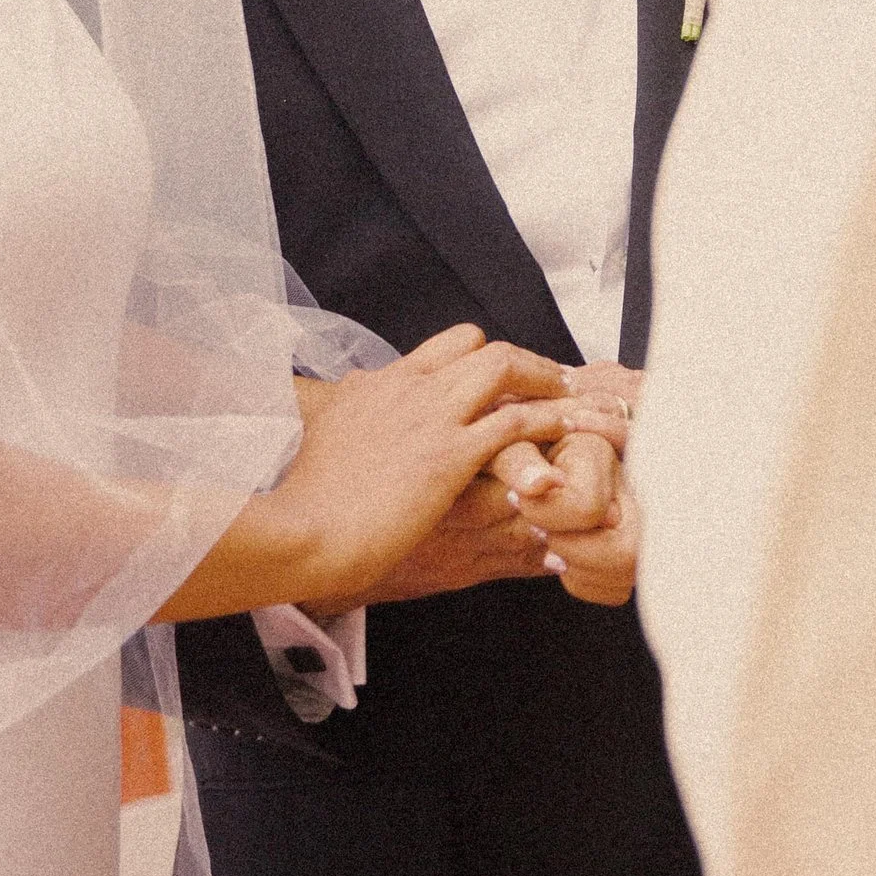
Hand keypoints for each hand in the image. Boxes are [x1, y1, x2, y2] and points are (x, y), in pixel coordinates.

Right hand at [264, 328, 624, 609]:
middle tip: (552, 382)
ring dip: (544, 382)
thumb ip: (350, 416)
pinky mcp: (449, 455)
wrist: (301, 530)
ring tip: (573, 401)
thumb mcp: (324, 439)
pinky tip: (565, 437)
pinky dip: (545, 424)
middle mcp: (406, 387)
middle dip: (523, 362)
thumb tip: (355, 401)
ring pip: (503, 368)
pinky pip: (513, 423)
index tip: (505, 379)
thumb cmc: (307, 500)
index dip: (482, 358)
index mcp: (377, 384)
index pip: (445, 345)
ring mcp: (430, 416)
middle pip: (480, 346)